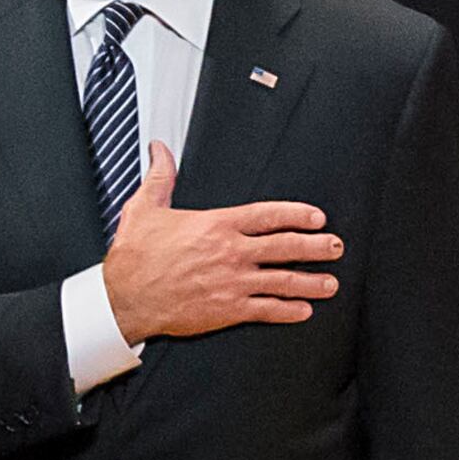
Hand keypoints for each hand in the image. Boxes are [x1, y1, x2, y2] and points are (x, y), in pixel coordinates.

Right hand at [100, 142, 343, 342]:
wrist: (122, 298)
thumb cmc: (135, 256)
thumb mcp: (145, 207)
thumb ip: (161, 176)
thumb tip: (159, 149)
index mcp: (217, 225)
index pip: (268, 215)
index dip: (297, 215)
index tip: (317, 218)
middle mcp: (230, 252)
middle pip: (285, 247)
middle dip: (315, 246)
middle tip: (336, 246)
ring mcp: (231, 283)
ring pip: (282, 280)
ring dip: (310, 281)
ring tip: (330, 282)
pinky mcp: (226, 310)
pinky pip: (265, 310)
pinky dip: (287, 311)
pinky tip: (303, 311)